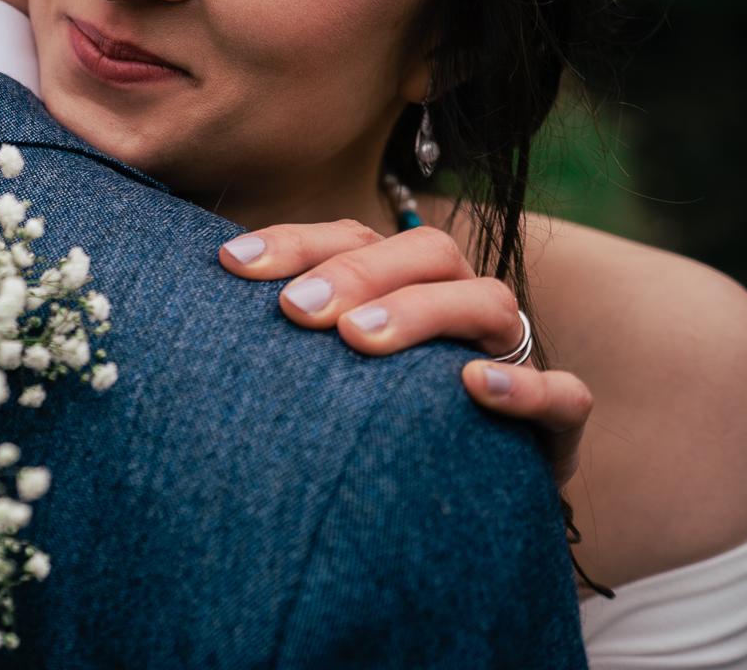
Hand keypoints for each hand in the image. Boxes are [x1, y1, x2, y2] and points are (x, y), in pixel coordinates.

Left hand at [218, 220, 592, 482]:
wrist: (459, 509)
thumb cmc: (369, 426)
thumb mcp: (318, 378)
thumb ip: (275, 338)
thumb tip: (182, 305)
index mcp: (401, 283)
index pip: (351, 238)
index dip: (293, 241)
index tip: (229, 264)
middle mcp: (459, 305)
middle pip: (424, 252)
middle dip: (354, 273)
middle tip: (295, 311)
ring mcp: (512, 356)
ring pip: (488, 302)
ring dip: (422, 312)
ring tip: (359, 341)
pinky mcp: (557, 422)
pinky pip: (564, 394)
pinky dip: (524, 387)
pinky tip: (470, 387)